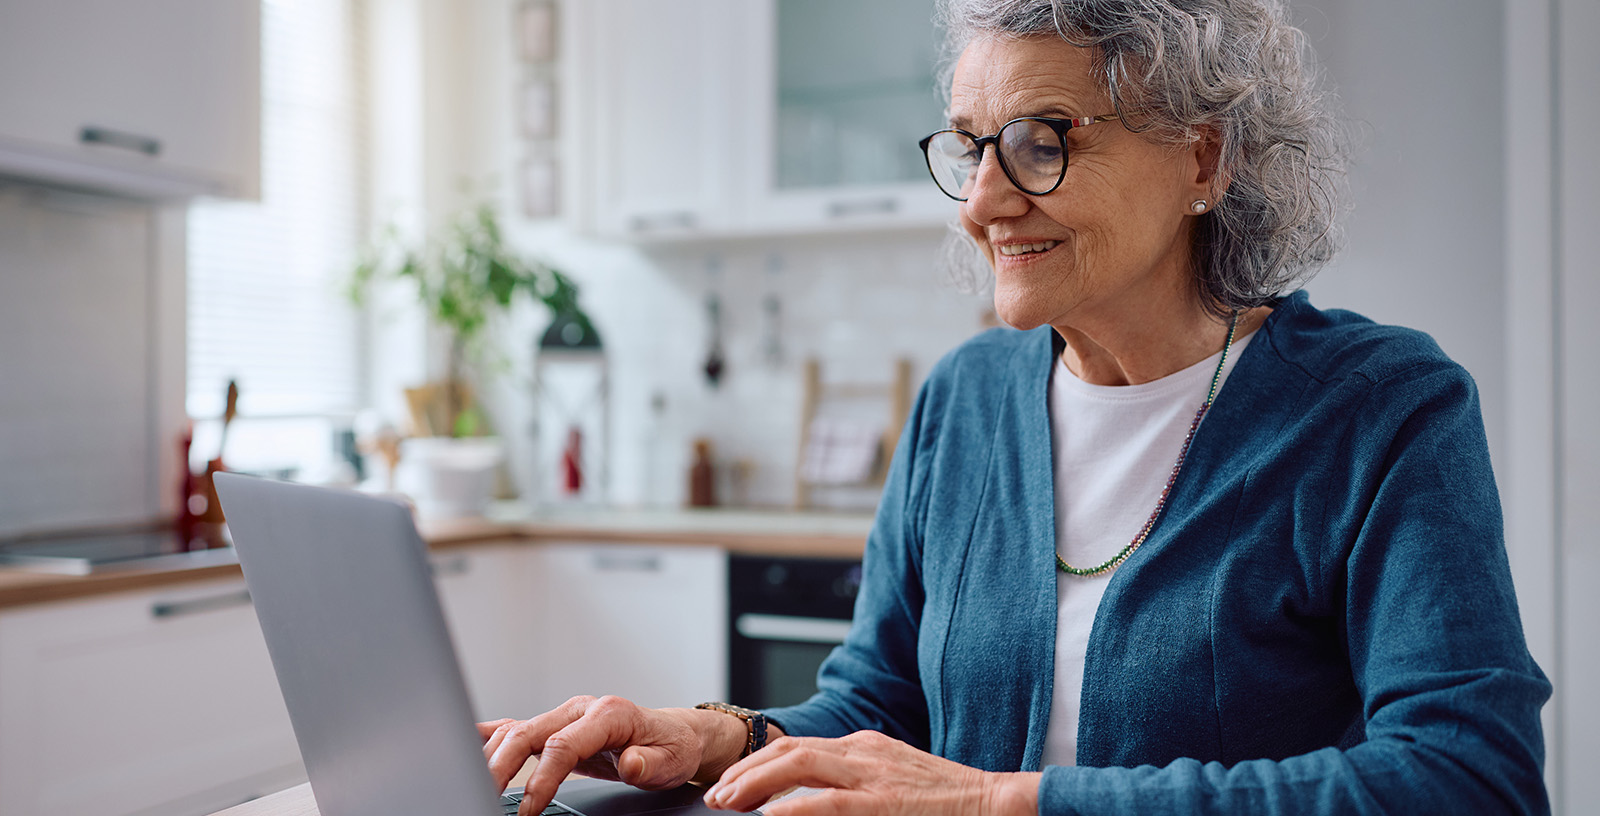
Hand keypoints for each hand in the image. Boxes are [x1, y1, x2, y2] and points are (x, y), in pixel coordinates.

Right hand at [479, 696, 714, 815]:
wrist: (674, 734)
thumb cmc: (671, 748)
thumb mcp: (671, 761)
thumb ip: (649, 763)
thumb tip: (631, 762)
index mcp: (608, 714)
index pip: (563, 745)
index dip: (541, 778)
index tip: (529, 809)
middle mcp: (580, 710)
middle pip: (527, 733)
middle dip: (500, 767)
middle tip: (484, 798)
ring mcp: (565, 716)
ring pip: (515, 730)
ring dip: (490, 756)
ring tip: (473, 785)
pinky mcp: (555, 727)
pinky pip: (516, 727)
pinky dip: (489, 735)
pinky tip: (465, 743)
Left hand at [701, 731, 1038, 815]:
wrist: (998, 803)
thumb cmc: (948, 803)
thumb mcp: (896, 783)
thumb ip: (857, 788)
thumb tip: (811, 806)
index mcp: (866, 746)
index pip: (801, 745)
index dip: (760, 761)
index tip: (734, 782)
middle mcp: (864, 752)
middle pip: (790, 748)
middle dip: (747, 770)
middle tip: (717, 795)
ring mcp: (874, 773)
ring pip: (798, 764)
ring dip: (754, 783)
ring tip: (727, 804)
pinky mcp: (884, 801)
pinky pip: (826, 802)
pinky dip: (790, 810)